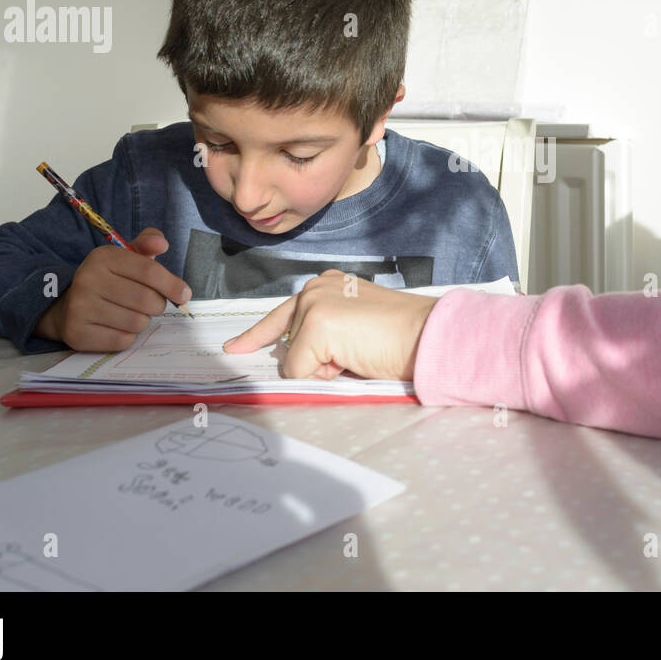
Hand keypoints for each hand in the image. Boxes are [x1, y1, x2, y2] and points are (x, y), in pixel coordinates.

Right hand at [35, 228, 191, 351]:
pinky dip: (128, 337)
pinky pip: (122, 340)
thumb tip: (162, 244)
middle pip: (146, 300)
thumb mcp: (125, 257)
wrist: (68, 305)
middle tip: (152, 304)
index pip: (149, 271)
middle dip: (157, 305)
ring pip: (137, 322)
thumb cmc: (109, 280)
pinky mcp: (78, 334)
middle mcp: (88, 280)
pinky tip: (117, 327)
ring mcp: (80, 308)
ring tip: (131, 314)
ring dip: (142, 321)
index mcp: (103, 257)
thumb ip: (147, 244)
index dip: (173, 285)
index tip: (184, 294)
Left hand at [222, 269, 438, 381]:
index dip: (256, 336)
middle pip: (288, 343)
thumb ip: (325, 332)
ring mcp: (313, 305)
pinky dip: (324, 375)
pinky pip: (300, 370)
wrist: (426, 334)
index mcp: (327, 284)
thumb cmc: (399, 336)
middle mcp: (315, 288)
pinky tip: (353, 358)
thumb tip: (296, 362)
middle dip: (314, 360)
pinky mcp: (316, 326)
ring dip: (324, 367)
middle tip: (355, 352)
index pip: (282, 314)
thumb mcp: (355, 325)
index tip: (234, 347)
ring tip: (359, 352)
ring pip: (295, 359)